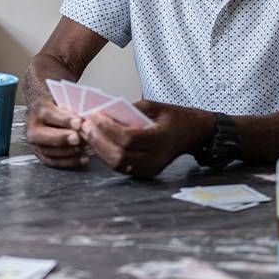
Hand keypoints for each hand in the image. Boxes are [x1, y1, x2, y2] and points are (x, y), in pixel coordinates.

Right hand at [25, 95, 86, 169]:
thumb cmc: (60, 107)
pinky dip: (69, 162)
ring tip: (82, 147)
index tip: (78, 123)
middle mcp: (33, 127)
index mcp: (39, 109)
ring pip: (49, 151)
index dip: (65, 120)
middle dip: (63, 138)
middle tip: (78, 139)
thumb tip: (85, 120)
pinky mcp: (40, 155)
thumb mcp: (65, 101)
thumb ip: (73, 110)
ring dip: (68, 151)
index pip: (49, 114)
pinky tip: (82, 158)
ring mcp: (35, 143)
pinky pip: (53, 162)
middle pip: (45, 136)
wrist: (49, 115)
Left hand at [79, 101, 207, 177]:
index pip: (129, 139)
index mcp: (161, 139)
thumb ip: (129, 110)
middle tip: (85, 125)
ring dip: (99, 149)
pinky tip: (97, 142)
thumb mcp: (153, 106)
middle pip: (120, 156)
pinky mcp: (146, 172)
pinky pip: (122, 168)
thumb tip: (102, 113)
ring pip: (118, 165)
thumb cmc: (173, 116)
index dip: (108, 128)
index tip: (94, 116)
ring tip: (87, 133)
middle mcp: (157, 158)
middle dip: (98, 140)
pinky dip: (106, 156)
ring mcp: (152, 168)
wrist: (193, 133)